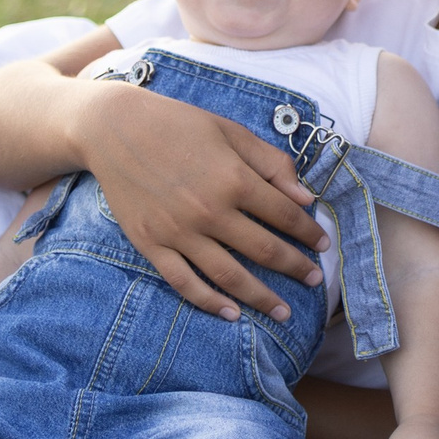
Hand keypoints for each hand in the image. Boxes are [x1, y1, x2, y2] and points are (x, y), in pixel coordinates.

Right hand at [73, 82, 324, 318]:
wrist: (114, 128)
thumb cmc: (178, 124)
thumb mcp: (231, 132)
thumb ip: (271, 164)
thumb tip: (306, 197)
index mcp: (234, 179)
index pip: (285, 215)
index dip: (309, 233)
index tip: (324, 245)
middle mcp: (210, 211)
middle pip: (264, 250)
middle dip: (295, 268)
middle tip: (314, 281)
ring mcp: (178, 232)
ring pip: (229, 275)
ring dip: (261, 297)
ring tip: (284, 312)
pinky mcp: (152, 245)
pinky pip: (185, 282)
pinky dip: (209, 302)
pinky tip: (231, 313)